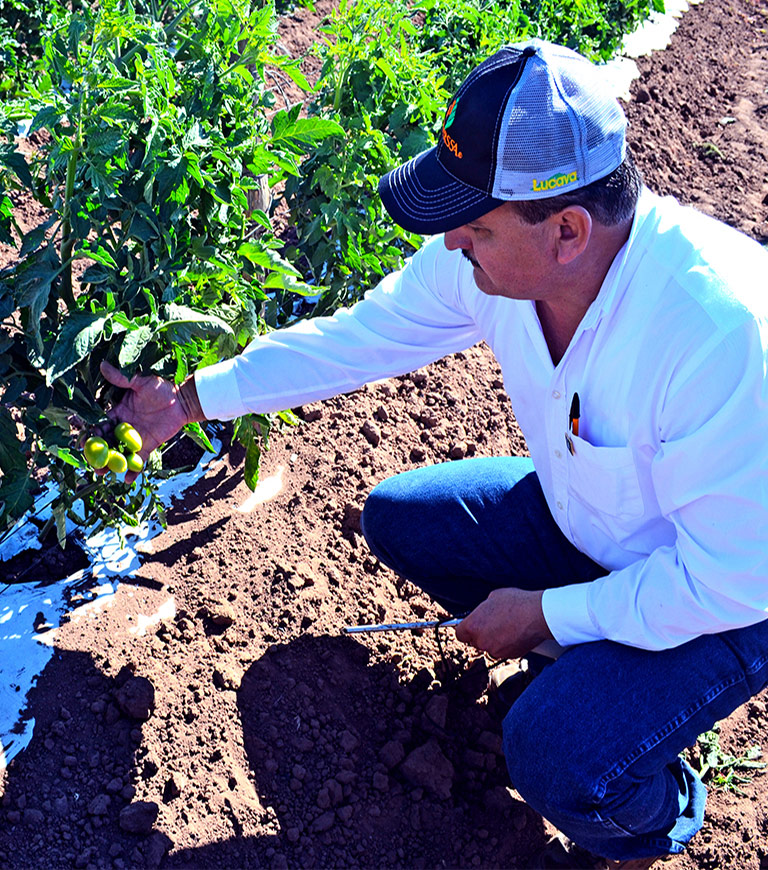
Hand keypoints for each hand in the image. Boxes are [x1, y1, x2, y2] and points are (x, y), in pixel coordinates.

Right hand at [98, 361, 199, 482]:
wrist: (182, 399)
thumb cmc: (161, 388)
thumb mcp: (141, 382)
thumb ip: (123, 378)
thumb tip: (103, 365)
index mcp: (117, 412)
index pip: (99, 425)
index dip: (90, 434)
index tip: (81, 442)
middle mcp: (122, 427)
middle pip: (105, 443)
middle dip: (96, 454)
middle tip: (90, 463)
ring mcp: (134, 439)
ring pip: (119, 454)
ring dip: (111, 464)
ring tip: (104, 473)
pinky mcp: (148, 446)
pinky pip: (138, 460)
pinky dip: (133, 471)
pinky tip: (128, 479)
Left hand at [455, 588, 552, 659]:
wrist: (538, 615)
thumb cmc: (516, 603)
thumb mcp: (493, 597)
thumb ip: (483, 609)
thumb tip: (484, 612)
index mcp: (473, 625)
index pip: (460, 634)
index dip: (465, 629)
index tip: (470, 626)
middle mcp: (482, 641)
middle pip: (475, 641)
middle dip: (482, 633)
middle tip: (493, 622)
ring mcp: (495, 650)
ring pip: (490, 646)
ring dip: (495, 639)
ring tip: (507, 626)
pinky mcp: (510, 656)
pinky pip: (503, 650)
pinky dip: (507, 644)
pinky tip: (515, 632)